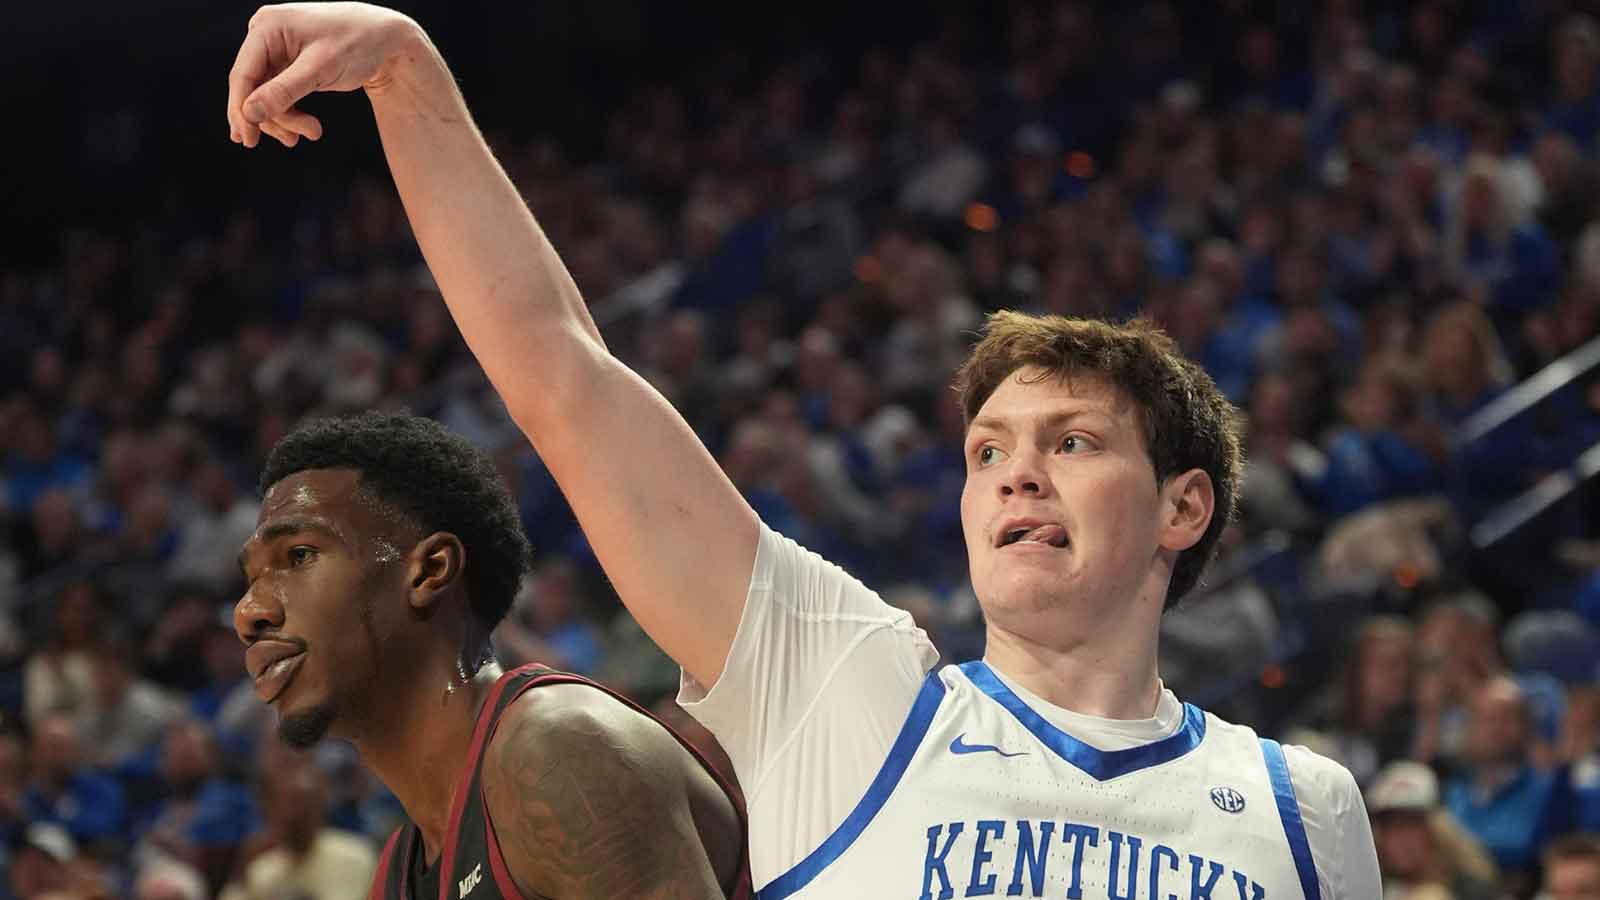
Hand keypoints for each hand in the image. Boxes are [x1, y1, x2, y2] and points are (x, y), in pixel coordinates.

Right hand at [227, 2, 421, 147]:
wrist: (385, 37)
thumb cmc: (358, 43)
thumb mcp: (322, 68)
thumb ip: (284, 91)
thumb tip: (250, 113)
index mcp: (267, 26)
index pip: (243, 74)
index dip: (241, 110)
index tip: (248, 140)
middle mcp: (266, 34)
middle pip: (253, 88)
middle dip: (273, 117)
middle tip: (294, 141)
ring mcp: (275, 49)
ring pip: (265, 95)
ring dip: (285, 119)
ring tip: (313, 132)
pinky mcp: (287, 63)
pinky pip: (278, 93)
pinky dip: (290, 112)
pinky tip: (306, 128)